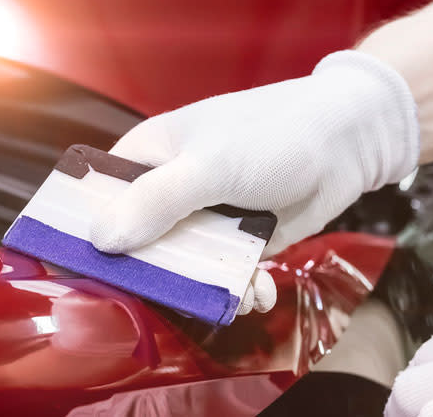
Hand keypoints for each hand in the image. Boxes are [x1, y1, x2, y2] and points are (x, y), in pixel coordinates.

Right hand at [90, 50, 418, 313]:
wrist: (346, 142)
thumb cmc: (272, 136)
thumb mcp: (211, 165)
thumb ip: (157, 200)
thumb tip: (100, 239)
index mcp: (145, 158)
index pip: (95, 200)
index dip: (85, 236)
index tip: (87, 276)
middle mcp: (165, 191)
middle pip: (134, 244)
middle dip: (153, 276)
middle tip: (172, 297)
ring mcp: (200, 218)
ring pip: (179, 267)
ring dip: (203, 289)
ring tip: (239, 291)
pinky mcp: (234, 241)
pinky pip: (218, 276)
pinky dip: (235, 290)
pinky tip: (258, 291)